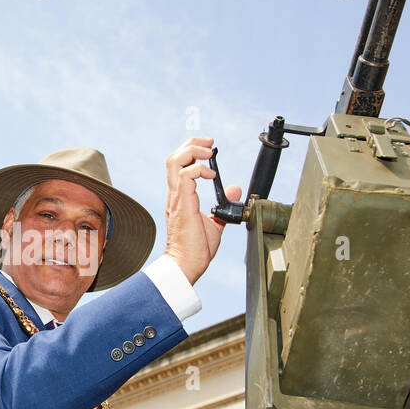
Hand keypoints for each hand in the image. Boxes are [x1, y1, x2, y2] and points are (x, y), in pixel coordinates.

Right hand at [164, 137, 241, 284]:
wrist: (186, 264)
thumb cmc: (196, 249)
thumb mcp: (215, 221)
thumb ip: (223, 205)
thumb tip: (234, 190)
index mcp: (180, 197)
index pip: (179, 165)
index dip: (192, 151)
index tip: (209, 150)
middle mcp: (174, 195)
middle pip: (174, 157)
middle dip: (192, 144)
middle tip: (210, 144)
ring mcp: (176, 198)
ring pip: (176, 161)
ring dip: (194, 152)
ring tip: (209, 154)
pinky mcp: (182, 204)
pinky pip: (186, 176)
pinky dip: (200, 170)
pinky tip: (212, 176)